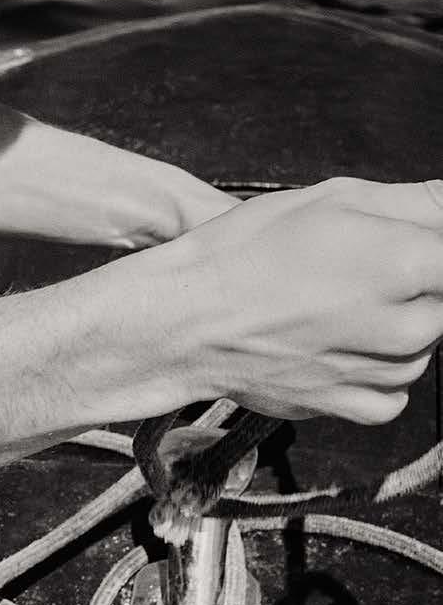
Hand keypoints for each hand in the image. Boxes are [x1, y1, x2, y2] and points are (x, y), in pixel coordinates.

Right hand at [156, 177, 442, 423]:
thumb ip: (416, 202)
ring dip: (395, 325)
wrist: (185, 323)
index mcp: (408, 261)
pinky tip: (333, 342)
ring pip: (424, 344)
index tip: (400, 246)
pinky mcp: (360, 406)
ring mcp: (386, 371)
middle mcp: (408, 324)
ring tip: (330, 303)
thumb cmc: (241, 257)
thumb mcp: (328, 198)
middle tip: (354, 267)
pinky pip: (397, 389)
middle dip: (415, 282)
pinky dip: (376, 368)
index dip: (426, 246)